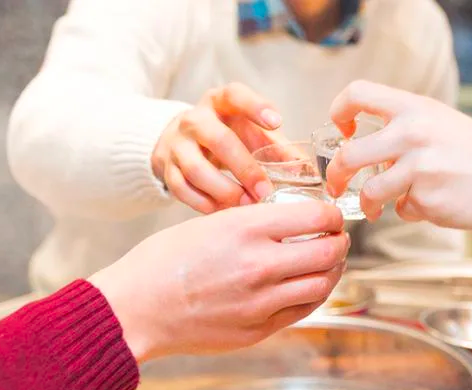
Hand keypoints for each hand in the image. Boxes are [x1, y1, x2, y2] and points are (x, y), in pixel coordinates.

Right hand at [89, 202, 348, 361]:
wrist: (135, 309)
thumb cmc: (161, 263)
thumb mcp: (207, 224)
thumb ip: (252, 223)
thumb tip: (289, 223)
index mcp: (245, 230)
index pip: (317, 218)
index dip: (332, 216)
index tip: (330, 216)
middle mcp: (259, 266)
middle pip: (329, 253)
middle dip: (340, 243)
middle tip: (336, 239)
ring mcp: (260, 303)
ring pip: (322, 285)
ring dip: (331, 271)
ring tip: (325, 263)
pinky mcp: (256, 331)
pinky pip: (301, 311)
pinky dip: (311, 295)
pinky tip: (304, 286)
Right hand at [151, 83, 284, 213]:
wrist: (180, 141)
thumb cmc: (225, 136)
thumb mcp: (250, 133)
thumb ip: (277, 148)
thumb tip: (304, 169)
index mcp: (220, 102)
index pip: (235, 95)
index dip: (255, 106)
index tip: (276, 122)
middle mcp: (195, 120)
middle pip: (218, 140)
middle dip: (244, 168)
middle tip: (264, 190)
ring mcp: (178, 145)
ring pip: (196, 169)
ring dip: (224, 190)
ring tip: (245, 204)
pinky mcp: (167, 168)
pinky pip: (181, 189)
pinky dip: (204, 203)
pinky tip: (222, 211)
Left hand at [325, 80, 471, 230]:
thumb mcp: (438, 121)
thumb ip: (400, 126)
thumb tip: (358, 145)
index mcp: (414, 107)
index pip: (357, 94)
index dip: (339, 112)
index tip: (343, 132)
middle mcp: (413, 133)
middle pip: (348, 156)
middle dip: (334, 176)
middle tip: (336, 185)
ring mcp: (419, 167)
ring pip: (369, 191)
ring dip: (368, 204)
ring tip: (374, 208)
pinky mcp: (426, 198)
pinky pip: (400, 209)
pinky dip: (408, 210)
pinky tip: (429, 203)